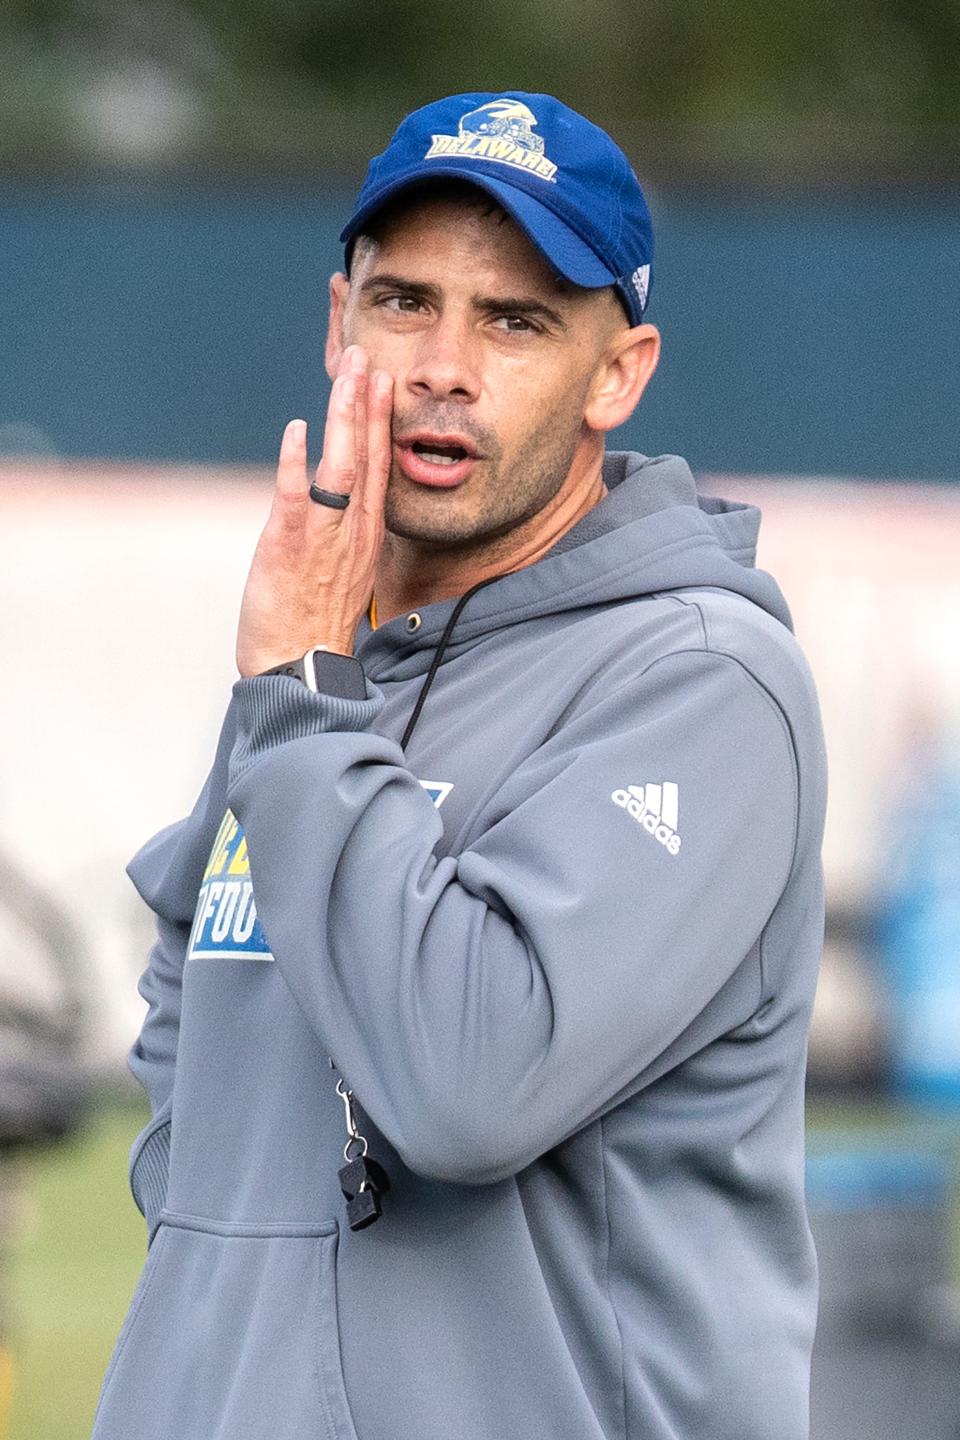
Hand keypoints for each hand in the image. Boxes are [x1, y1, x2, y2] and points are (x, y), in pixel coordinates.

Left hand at [236, 346, 393, 674]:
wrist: (298, 667)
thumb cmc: (313, 626)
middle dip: (366, 402)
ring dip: (345, 417)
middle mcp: (352, 529)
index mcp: (365, 534)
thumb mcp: (342, 574)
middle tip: (365, 355)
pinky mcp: (291, 546)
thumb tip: (337, 511)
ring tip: (347, 374)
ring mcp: (324, 536)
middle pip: (366, 455)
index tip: (380, 381)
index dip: (379, 421)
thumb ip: (342, 536)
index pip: (378, 466)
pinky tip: (299, 430)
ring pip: (342, 466)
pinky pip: (296, 497)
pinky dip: (297, 462)